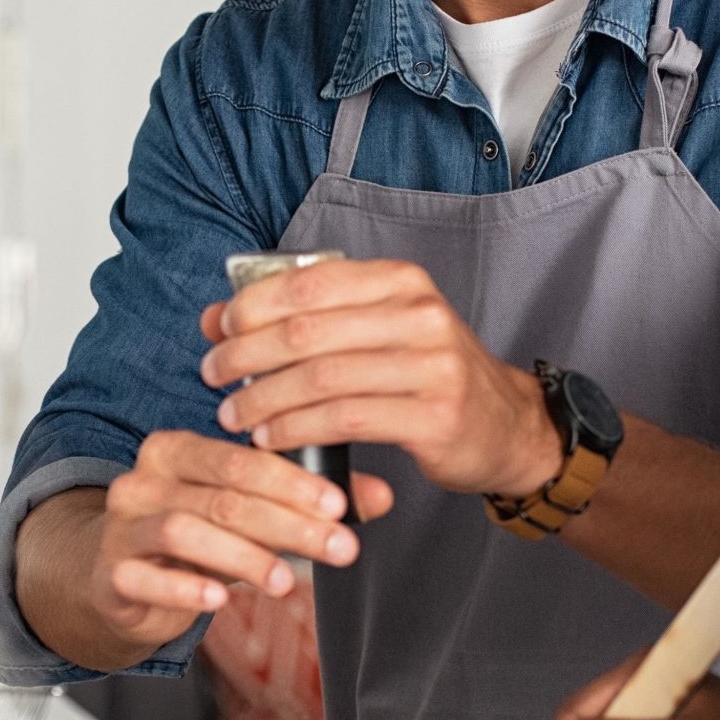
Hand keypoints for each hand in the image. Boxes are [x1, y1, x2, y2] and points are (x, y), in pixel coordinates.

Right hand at [87, 430, 394, 652]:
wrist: (118, 579)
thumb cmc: (193, 538)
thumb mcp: (250, 514)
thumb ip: (309, 502)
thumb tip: (381, 497)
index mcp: (177, 449)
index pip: (241, 458)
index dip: (294, 483)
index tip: (340, 506)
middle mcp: (143, 479)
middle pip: (222, 496)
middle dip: (288, 524)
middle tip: (338, 548)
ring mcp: (121, 526)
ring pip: (183, 531)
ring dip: (243, 556)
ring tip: (286, 580)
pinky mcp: (109, 573)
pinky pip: (142, 577)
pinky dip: (183, 589)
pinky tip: (219, 599)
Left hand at [198, 259, 561, 498]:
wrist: (506, 425)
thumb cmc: (426, 375)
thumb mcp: (373, 332)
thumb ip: (302, 320)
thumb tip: (216, 316)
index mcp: (400, 281)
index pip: (309, 283)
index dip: (253, 306)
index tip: (219, 333)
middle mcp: (419, 315)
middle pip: (308, 330)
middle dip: (247, 355)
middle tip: (213, 377)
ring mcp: (431, 366)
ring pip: (321, 377)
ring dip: (264, 399)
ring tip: (233, 415)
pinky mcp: (433, 416)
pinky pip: (345, 419)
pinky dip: (297, 429)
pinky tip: (271, 438)